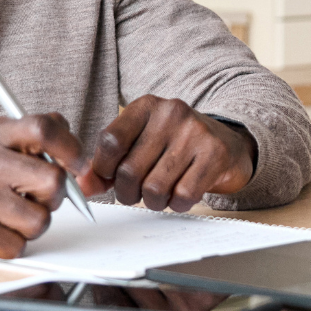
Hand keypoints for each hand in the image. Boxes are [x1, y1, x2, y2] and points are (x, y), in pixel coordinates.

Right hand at [0, 114, 103, 259]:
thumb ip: (26, 135)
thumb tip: (70, 144)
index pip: (43, 129)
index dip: (71, 148)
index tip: (77, 165)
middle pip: (52, 181)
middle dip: (54, 196)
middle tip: (39, 197)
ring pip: (39, 220)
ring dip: (33, 223)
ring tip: (12, 215)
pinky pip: (16, 245)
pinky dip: (12, 244)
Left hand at [91, 95, 256, 212]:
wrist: (227, 141)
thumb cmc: (174, 145)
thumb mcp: (140, 143)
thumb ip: (108, 163)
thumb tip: (83, 187)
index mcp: (146, 106)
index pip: (110, 142)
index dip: (103, 169)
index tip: (110, 178)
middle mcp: (171, 113)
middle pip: (129, 170)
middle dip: (128, 193)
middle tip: (136, 193)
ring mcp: (195, 132)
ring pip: (154, 188)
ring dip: (153, 202)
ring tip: (160, 195)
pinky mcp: (215, 154)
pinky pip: (182, 195)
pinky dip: (176, 205)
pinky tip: (180, 195)